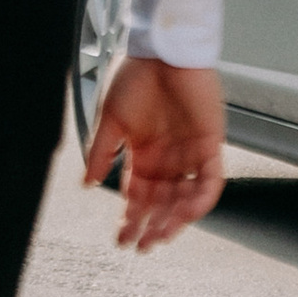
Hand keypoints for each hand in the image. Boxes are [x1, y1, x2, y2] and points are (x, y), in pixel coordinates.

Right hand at [81, 53, 226, 252]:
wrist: (162, 51)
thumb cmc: (136, 78)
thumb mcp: (111, 120)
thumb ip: (101, 153)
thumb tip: (86, 183)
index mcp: (143, 154)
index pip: (138, 196)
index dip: (130, 217)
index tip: (121, 237)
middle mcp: (167, 159)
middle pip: (161, 203)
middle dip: (150, 226)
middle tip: (140, 245)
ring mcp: (189, 154)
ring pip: (186, 198)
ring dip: (174, 220)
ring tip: (159, 236)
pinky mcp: (210, 145)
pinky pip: (211, 180)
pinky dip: (201, 199)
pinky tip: (185, 214)